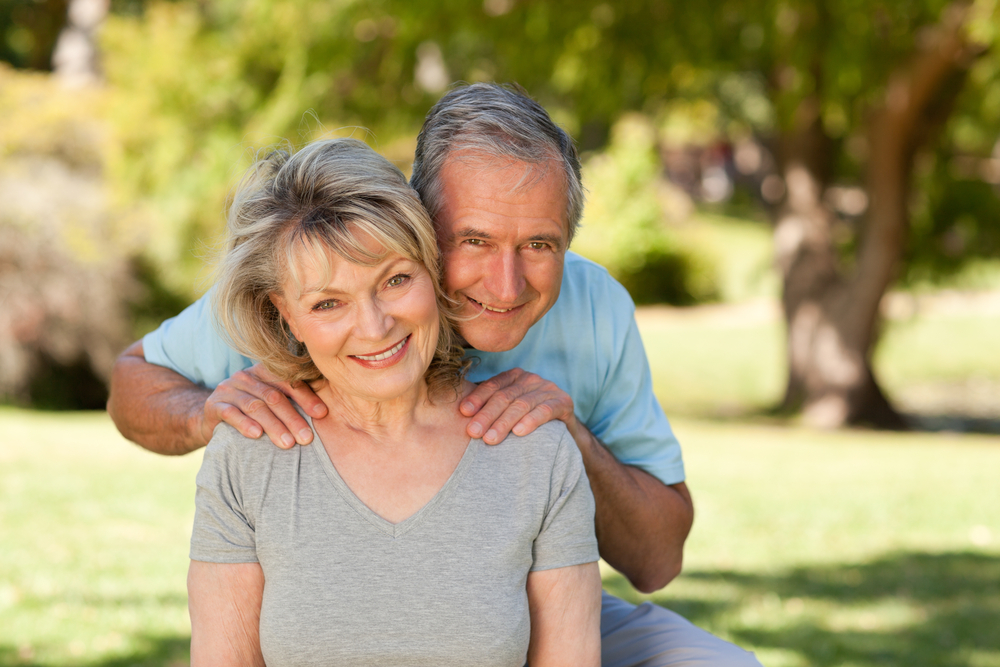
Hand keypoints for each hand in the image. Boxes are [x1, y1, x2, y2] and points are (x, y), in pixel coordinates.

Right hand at [200, 364, 327, 448]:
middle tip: (307, 438)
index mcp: (265, 371)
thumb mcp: (272, 404)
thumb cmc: (253, 414)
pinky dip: (245, 424)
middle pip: (274, 396)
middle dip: (293, 418)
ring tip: (288, 443)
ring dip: (273, 425)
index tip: (322, 414)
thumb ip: (294, 402)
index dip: (307, 397)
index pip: (289, 381)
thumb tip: (327, 411)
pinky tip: (257, 435)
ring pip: (255, 406)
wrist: (213, 419)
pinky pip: (231, 413)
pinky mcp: (214, 404)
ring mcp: (228, 389)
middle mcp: (246, 377)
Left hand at [460, 368, 575, 444]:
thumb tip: (457, 416)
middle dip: (487, 415)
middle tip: (473, 432)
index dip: (477, 398)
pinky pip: (545, 410)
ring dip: (504, 422)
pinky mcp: (563, 401)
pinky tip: (519, 432)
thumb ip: (487, 409)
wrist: (565, 433)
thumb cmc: (527, 421)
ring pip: (521, 404)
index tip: (463, 413)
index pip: (492, 385)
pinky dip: (531, 421)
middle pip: (504, 396)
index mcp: (513, 377)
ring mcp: (548, 388)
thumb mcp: (507, 411)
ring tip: (490, 439)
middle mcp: (530, 379)